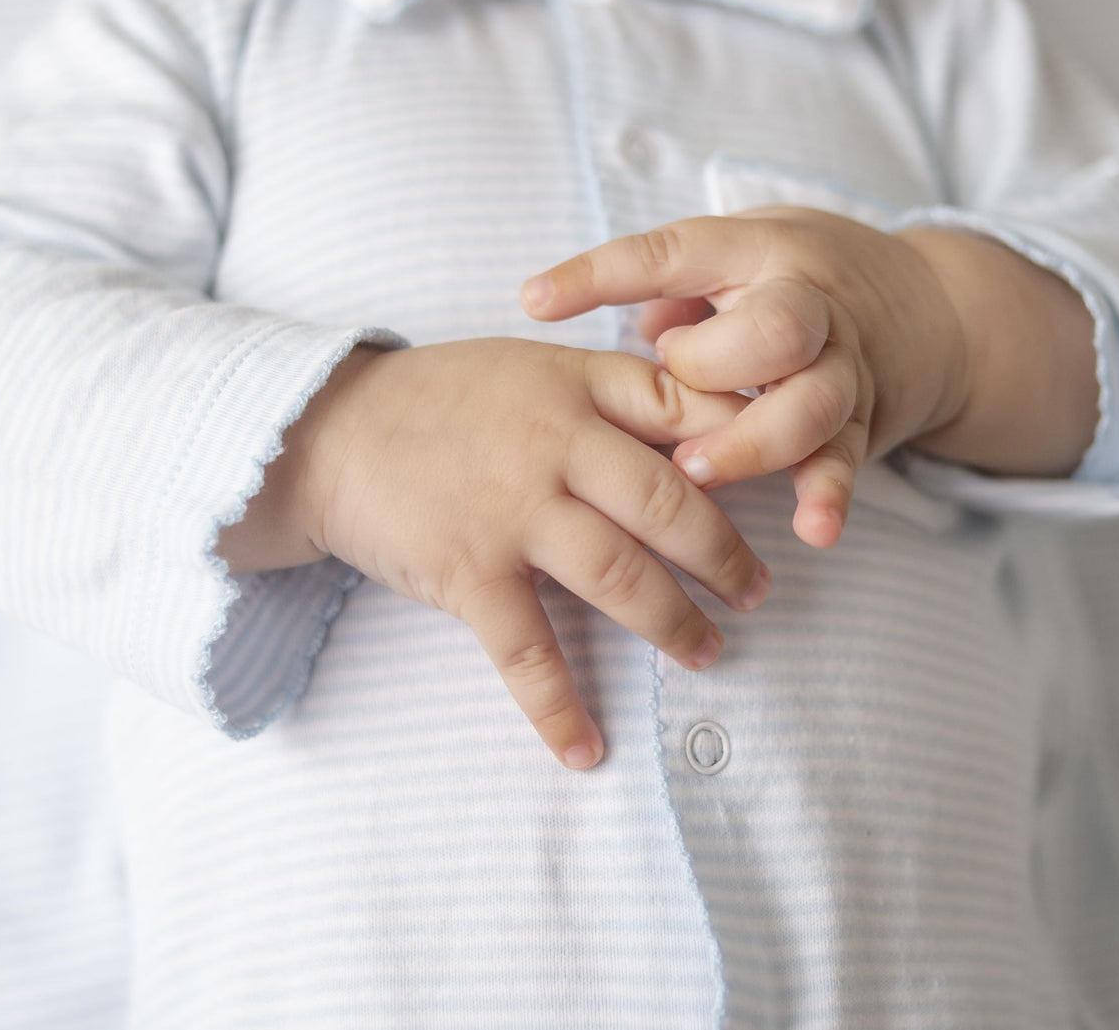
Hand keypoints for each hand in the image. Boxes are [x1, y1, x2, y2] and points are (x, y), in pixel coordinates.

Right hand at [273, 338, 770, 769]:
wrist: (326, 432)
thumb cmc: (439, 400)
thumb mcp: (530, 367)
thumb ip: (608, 391)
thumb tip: (700, 427)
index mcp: (578, 386)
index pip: (689, 412)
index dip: (750, 450)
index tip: (791, 488)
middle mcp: (556, 445)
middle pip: (673, 506)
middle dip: (727, 558)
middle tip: (757, 592)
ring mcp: (511, 510)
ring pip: (621, 577)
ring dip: (676, 626)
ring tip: (709, 653)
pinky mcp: (468, 572)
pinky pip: (527, 653)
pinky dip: (560, 710)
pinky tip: (587, 751)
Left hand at [521, 209, 971, 548]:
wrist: (921, 306)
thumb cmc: (788, 279)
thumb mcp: (732, 256)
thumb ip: (667, 289)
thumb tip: (600, 320)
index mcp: (757, 250)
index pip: (676, 252)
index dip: (604, 273)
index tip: (536, 299)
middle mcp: (810, 304)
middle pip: (775, 329)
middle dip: (715, 365)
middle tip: (665, 384)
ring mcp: (843, 366)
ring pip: (813, 402)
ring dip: (752, 442)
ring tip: (695, 474)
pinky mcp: (864, 421)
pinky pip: (849, 459)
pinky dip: (830, 495)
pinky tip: (813, 531)